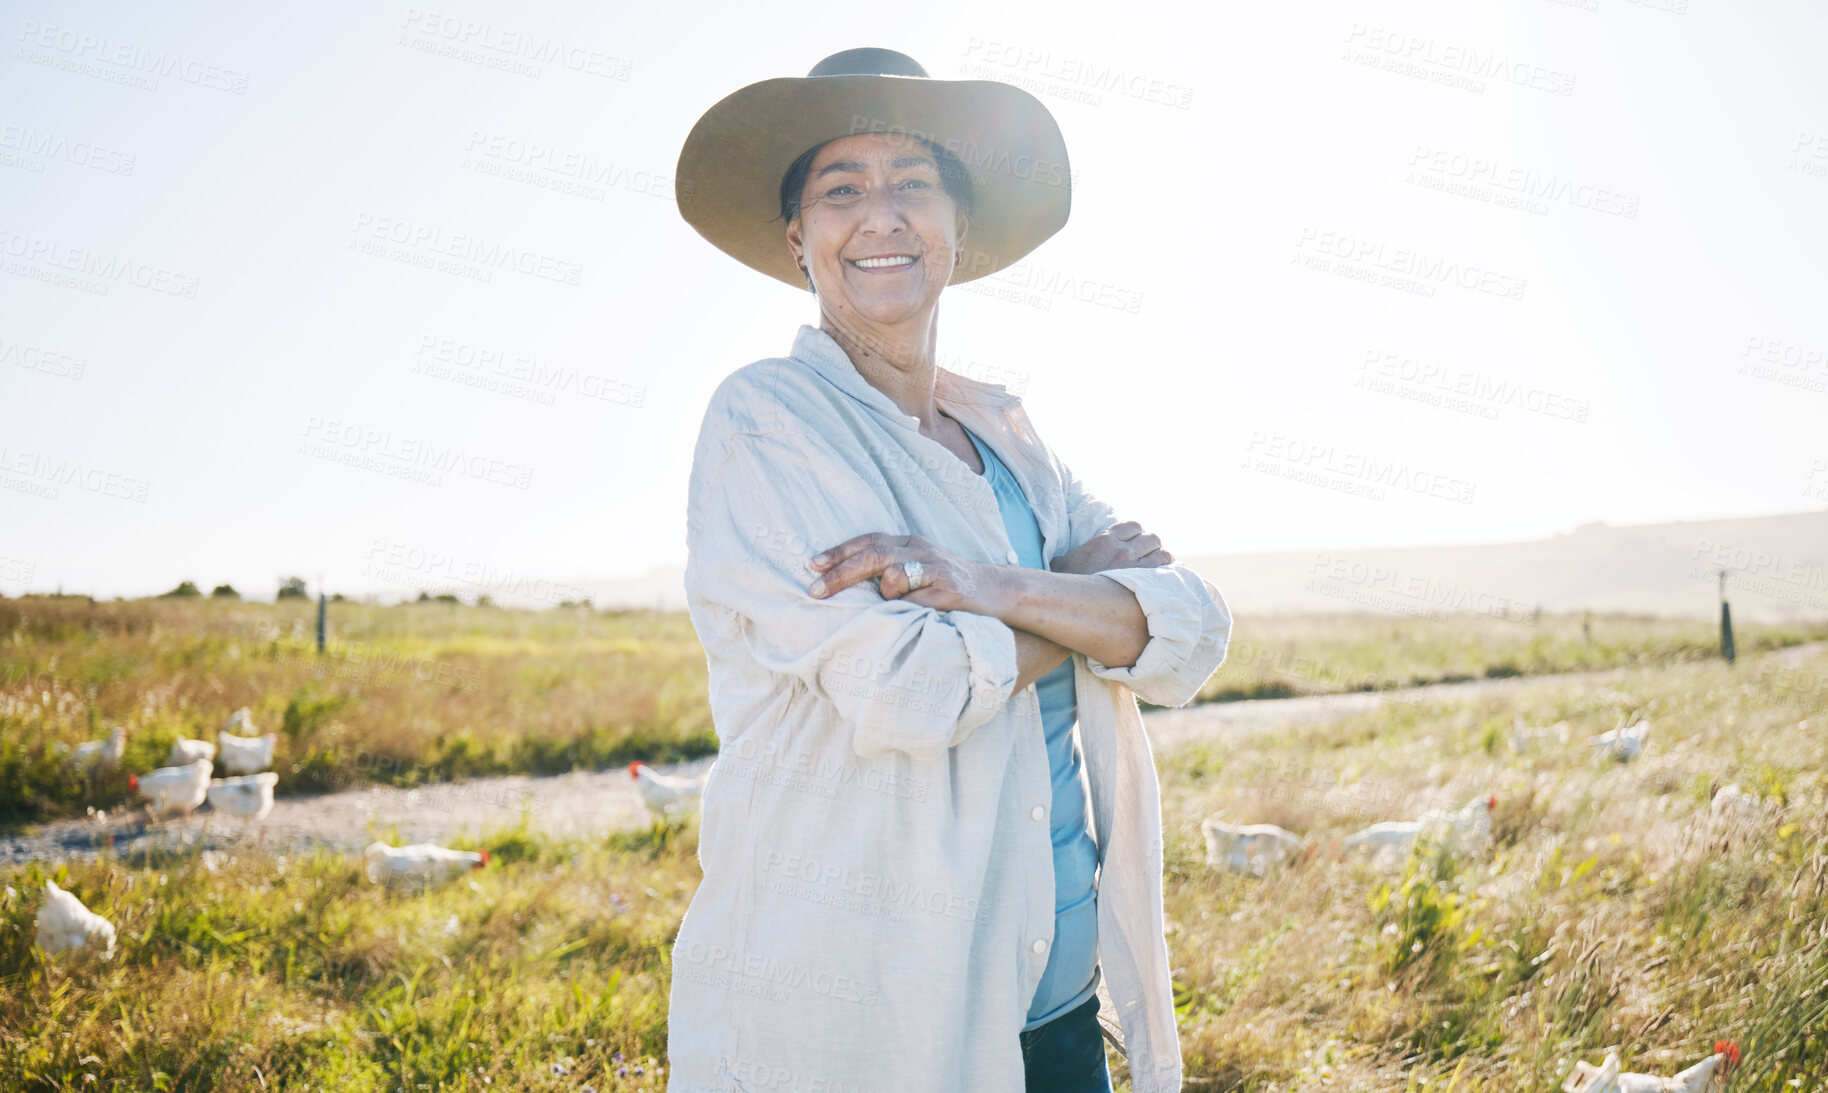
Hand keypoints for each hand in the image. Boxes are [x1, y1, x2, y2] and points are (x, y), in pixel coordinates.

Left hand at [807, 533, 992, 613]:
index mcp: (911, 543)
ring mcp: (937, 569)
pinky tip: (912, 615)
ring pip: (893, 575)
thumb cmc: (950, 584)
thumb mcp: (920, 567)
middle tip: (815, 591)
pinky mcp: (950, 591)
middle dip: (841, 573)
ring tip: (896, 604)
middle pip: (874, 555)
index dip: (839, 552)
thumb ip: (890, 569)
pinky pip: (915, 602)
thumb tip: (846, 584)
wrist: (998, 591)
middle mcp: (922, 550)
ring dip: (885, 593)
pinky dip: (905, 609)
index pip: (869, 541)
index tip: (812, 566)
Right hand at [1049, 520, 1172, 574]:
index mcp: (1105, 540)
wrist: (1067, 602)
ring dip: (1161, 558)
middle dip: (1152, 546)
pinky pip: (1163, 570)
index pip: (1134, 526)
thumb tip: (1063, 557)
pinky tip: (1160, 579)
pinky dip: (1165, 572)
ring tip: (1156, 567)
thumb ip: (1071, 553)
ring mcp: (1133, 567)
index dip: (1138, 533)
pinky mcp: (1140, 584)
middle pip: (1151, 538)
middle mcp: (1122, 550)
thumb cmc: (1064, 584)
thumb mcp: (1062, 561)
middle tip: (1147, 556)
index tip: (1136, 542)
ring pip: (1161, 553)